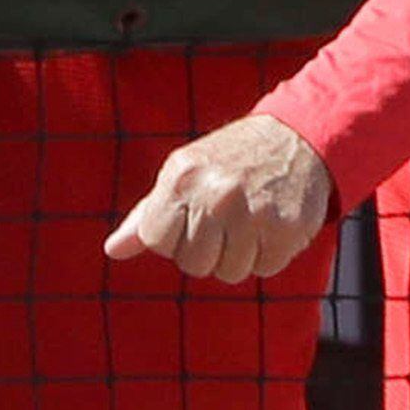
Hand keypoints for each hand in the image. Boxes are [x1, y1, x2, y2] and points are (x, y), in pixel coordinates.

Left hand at [104, 114, 333, 284]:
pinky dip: (270, 253)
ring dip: (241, 254)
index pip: (157, 241)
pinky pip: (265, 268)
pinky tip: (273, 224)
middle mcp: (216, 195)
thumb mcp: (183, 174)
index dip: (174, 235)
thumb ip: (146, 214)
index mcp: (182, 178)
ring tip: (251, 220)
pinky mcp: (286, 228)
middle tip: (226, 220)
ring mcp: (253, 213)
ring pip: (230, 272)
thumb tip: (112, 250)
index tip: (192, 216)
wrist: (297, 137)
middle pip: (194, 264)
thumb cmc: (230, 160)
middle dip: (209, 249)